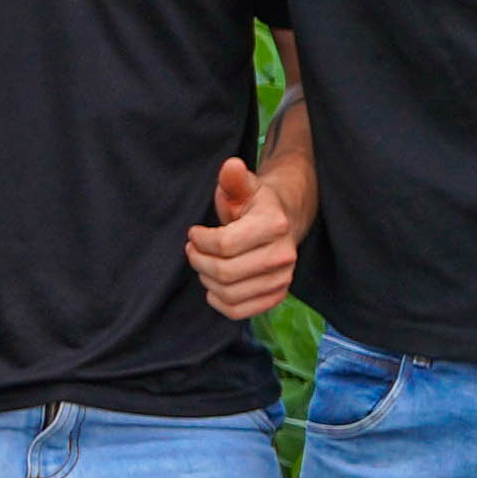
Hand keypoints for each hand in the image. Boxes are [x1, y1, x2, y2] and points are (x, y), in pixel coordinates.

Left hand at [182, 155, 301, 322]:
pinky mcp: (278, 295)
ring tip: (202, 264)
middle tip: (192, 250)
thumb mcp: (243, 187)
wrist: (284, 220)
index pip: (224, 245)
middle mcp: (283, 254)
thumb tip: (231, 166)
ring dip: (206, 280)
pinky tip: (213, 286)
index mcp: (274, 224)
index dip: (200, 241)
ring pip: (230, 293)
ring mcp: (283, 278)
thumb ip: (233, 179)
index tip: (193, 233)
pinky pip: (241, 311)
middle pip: (225, 272)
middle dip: (199, 261)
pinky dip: (220, 302)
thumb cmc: (255, 203)